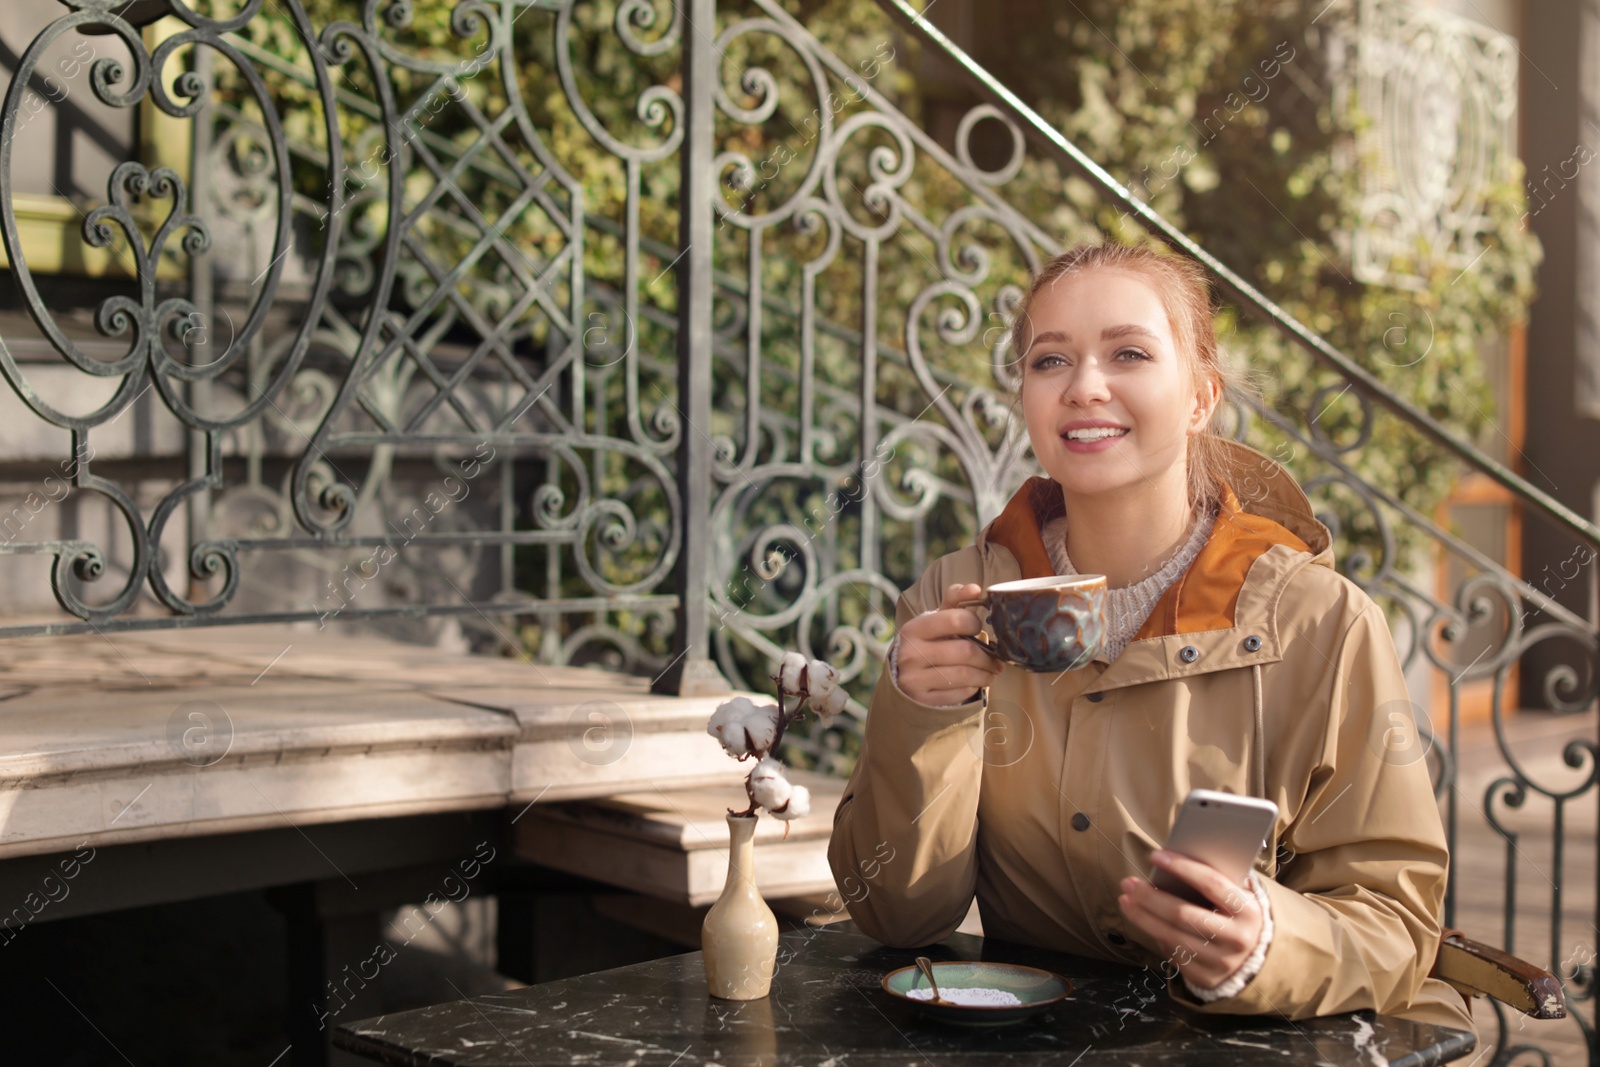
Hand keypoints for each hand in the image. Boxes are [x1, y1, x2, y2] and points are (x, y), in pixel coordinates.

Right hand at [895, 582, 1003, 705]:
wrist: (904, 676)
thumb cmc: (928, 642)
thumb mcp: (936, 619)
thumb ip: (955, 600)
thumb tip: (976, 588)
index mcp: (915, 628)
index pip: (956, 619)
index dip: (975, 623)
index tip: (978, 628)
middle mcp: (910, 653)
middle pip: (965, 651)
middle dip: (987, 656)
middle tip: (997, 659)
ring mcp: (914, 679)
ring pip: (965, 675)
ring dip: (986, 674)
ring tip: (992, 671)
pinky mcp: (922, 700)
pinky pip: (959, 693)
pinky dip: (973, 688)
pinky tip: (974, 683)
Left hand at [1116, 850, 1264, 990]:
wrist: (1258, 958)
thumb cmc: (1237, 915)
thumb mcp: (1237, 897)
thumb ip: (1213, 882)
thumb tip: (1169, 863)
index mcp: (1248, 911)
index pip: (1211, 884)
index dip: (1181, 867)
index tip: (1155, 856)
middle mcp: (1237, 939)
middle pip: (1182, 914)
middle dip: (1150, 897)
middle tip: (1128, 882)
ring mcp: (1222, 962)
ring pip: (1172, 937)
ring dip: (1143, 917)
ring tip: (1125, 900)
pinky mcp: (1208, 978)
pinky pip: (1174, 955)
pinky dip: (1157, 937)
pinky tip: (1146, 922)